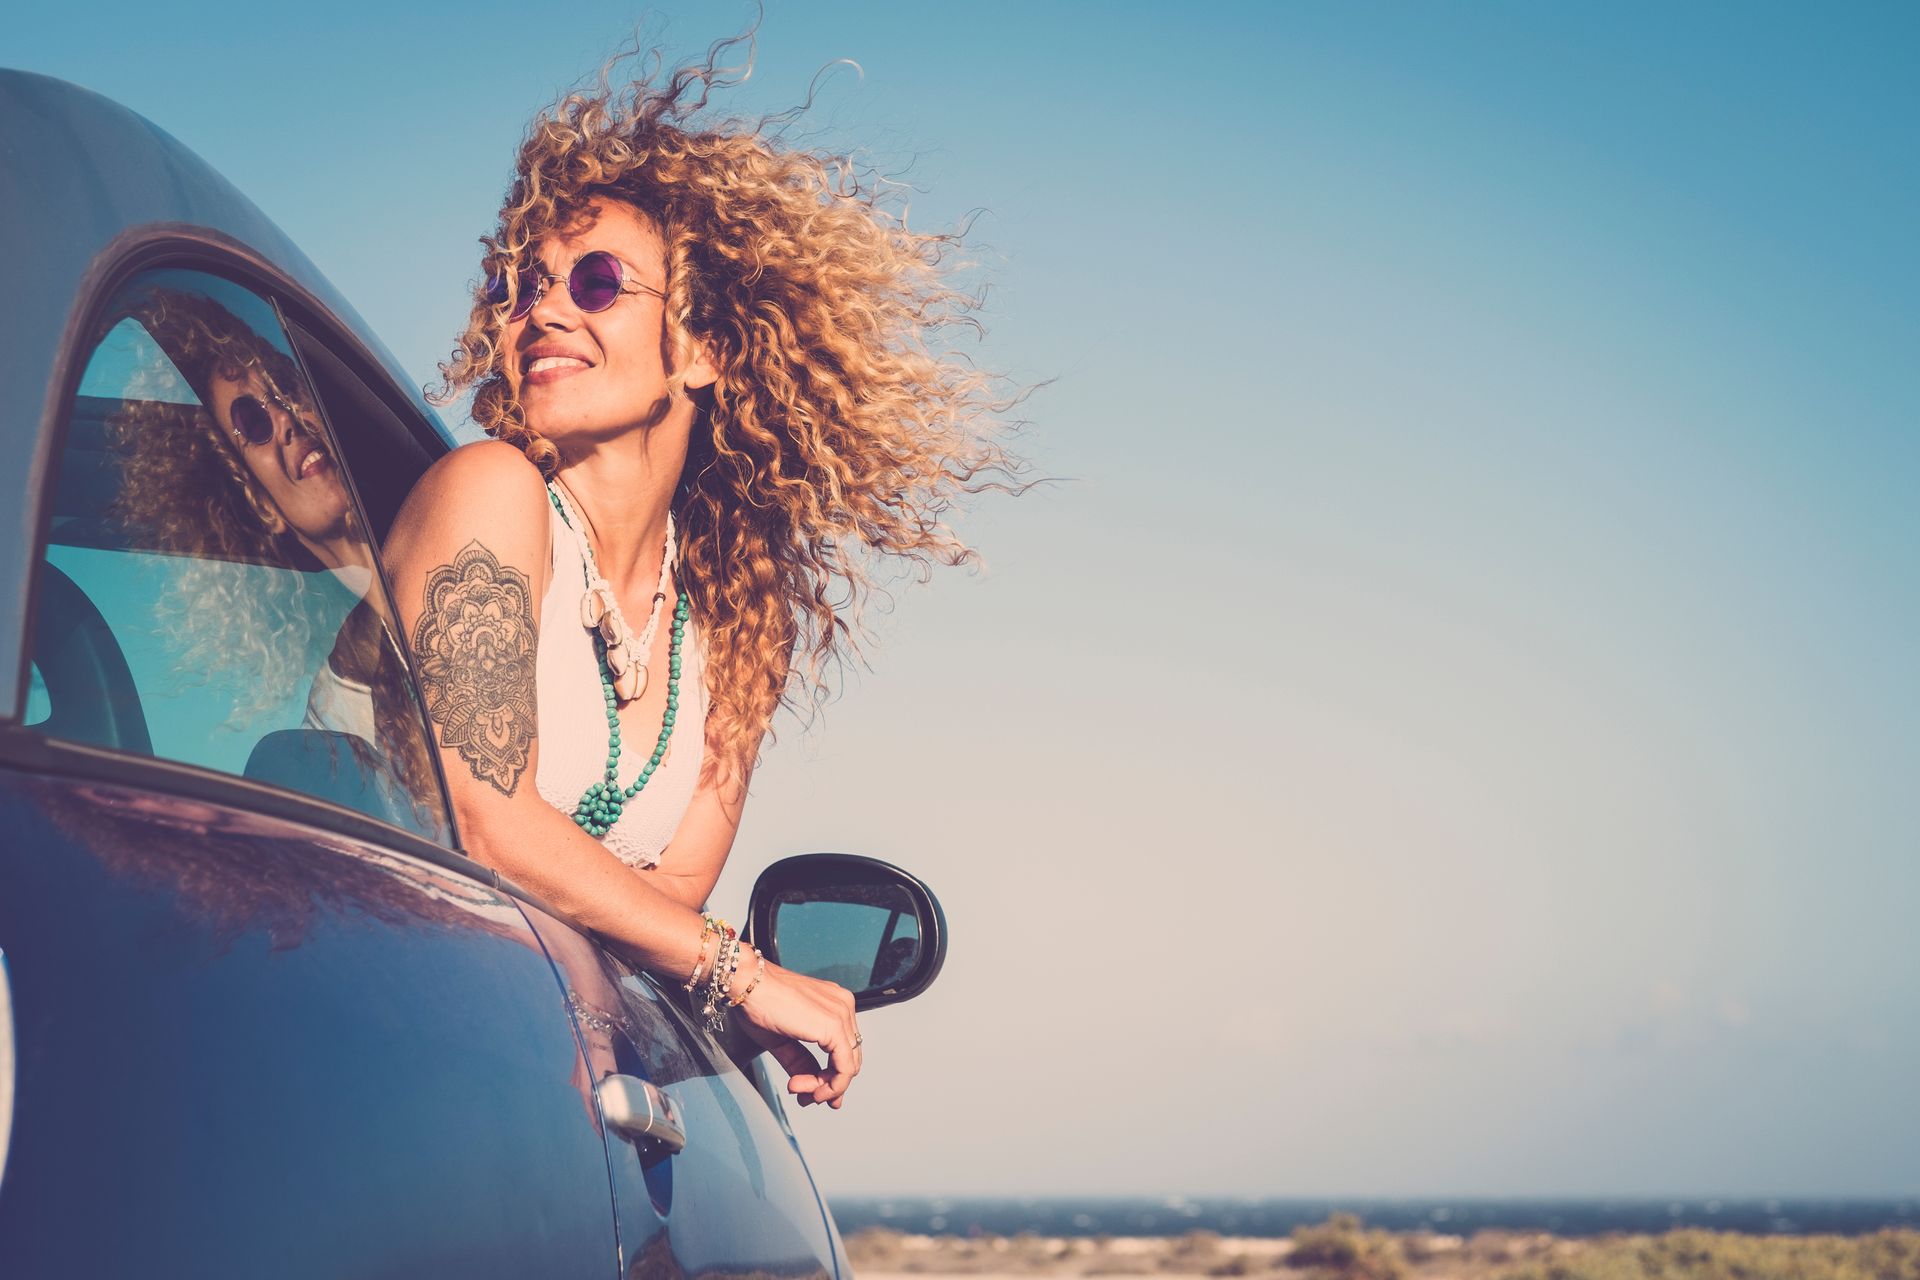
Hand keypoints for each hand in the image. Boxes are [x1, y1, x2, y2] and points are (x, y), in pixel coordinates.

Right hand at [735, 959, 862, 1108]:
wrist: (748, 983)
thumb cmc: (759, 1002)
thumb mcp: (784, 1041)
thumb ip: (802, 1062)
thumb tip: (815, 1088)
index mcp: (835, 1004)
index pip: (844, 1050)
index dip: (829, 1077)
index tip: (809, 1093)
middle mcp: (844, 1006)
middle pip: (848, 1059)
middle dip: (826, 1085)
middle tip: (804, 1098)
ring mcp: (842, 1014)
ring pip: (848, 1067)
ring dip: (823, 1088)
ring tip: (798, 1092)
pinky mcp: (834, 1026)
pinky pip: (844, 1068)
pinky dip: (829, 1086)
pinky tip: (805, 1089)